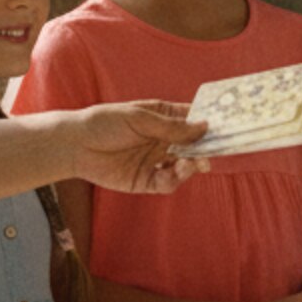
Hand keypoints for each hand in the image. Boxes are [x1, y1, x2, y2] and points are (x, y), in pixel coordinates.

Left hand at [68, 101, 209, 193]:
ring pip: (184, 165)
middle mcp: (163, 140)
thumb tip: (204, 126)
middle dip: (206, 148)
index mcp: (163, 118)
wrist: (75, 146)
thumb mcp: (140, 119)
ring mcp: (156, 161)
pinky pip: (167, 183)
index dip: (209, 123)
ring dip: (192, 164)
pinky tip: (176, 171)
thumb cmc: (105, 122)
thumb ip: (171, 127)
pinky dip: (176, 179)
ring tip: (193, 162)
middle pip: (193, 145)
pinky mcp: (146, 181)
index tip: (226, 126)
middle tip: (215, 150)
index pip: (192, 119)